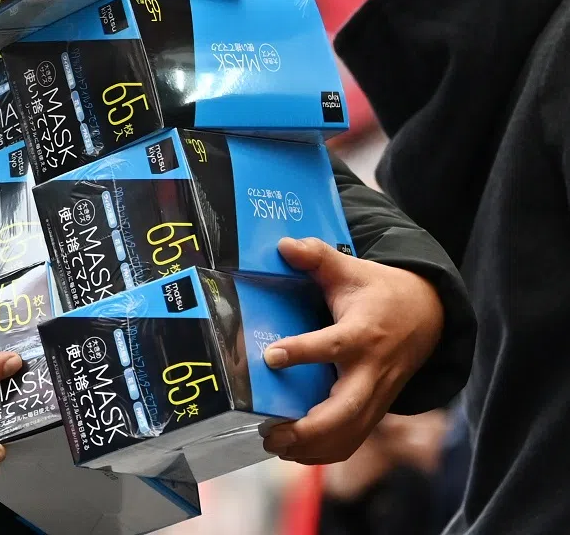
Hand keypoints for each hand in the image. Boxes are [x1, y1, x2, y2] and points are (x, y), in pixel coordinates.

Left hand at [260, 237, 443, 464]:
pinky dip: (326, 452)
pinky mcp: (376, 409)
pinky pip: (354, 439)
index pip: (334, 346)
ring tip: (275, 444)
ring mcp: (378, 395)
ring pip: (351, 433)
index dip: (303, 352)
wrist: (427, 316)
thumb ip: (318, 257)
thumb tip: (284, 245)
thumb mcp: (351, 269)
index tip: (271, 356)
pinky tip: (295, 452)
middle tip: (271, 431)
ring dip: (313, 447)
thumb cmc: (379, 292)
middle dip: (310, 428)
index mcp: (364, 333)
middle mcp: (373, 370)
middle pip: (348, 410)